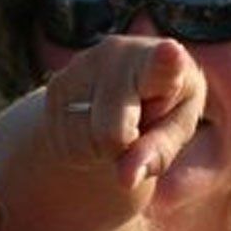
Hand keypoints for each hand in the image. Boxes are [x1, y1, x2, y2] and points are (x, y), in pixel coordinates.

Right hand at [45, 36, 206, 188]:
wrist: (123, 90)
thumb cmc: (162, 110)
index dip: (165, 61)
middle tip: (135, 130)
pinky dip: (81, 149)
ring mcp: (81, 66)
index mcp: (163, 61)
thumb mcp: (174, 130)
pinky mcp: (56, 86)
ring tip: (115, 126)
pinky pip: (64, 144)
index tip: (171, 52)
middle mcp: (118, 54)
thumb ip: (158, 153)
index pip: (162, 64)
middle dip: (121, 147)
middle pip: (111, 134)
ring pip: (85, 142)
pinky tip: (93, 126)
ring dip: (100, 149)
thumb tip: (126, 179)